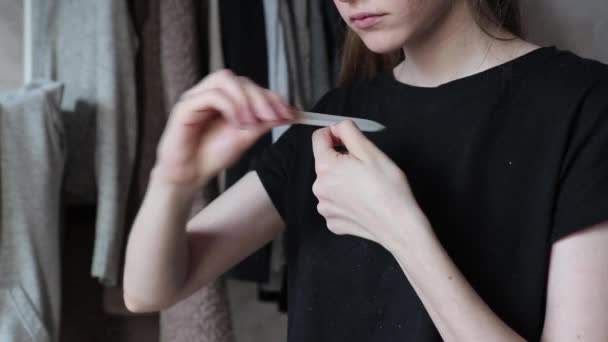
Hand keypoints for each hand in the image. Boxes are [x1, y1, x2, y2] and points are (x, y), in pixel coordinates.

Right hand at [154, 69, 295, 187]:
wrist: (189, 175)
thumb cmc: (212, 155)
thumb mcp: (246, 137)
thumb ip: (265, 123)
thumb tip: (290, 113)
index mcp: (226, 98)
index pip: (251, 86)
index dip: (272, 96)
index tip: (290, 113)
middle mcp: (210, 92)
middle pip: (240, 80)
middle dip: (261, 97)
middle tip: (273, 117)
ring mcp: (197, 96)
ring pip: (224, 79)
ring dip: (244, 99)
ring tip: (252, 122)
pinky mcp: (185, 107)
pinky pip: (210, 95)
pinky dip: (229, 106)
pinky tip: (237, 123)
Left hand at [311, 120, 426, 248]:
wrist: (399, 226)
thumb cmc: (388, 189)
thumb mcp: (370, 151)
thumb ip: (348, 132)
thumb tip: (337, 127)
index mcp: (326, 167)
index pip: (318, 138)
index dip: (335, 134)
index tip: (348, 139)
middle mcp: (319, 188)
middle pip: (325, 162)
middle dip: (341, 160)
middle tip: (365, 168)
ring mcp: (325, 208)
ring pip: (330, 183)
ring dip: (343, 180)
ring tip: (365, 187)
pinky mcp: (332, 222)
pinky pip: (335, 203)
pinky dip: (346, 200)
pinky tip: (363, 203)